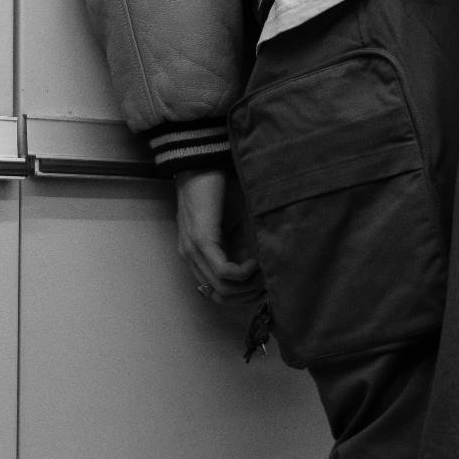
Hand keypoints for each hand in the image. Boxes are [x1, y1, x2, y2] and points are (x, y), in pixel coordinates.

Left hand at [174, 166, 263, 303]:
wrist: (202, 161)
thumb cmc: (220, 188)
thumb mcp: (235, 224)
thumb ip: (243, 245)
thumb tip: (265, 267)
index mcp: (197, 256)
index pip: (218, 293)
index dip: (244, 296)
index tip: (265, 285)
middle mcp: (191, 258)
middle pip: (220, 297)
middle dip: (247, 296)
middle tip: (267, 283)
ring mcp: (193, 250)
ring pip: (222, 289)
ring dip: (248, 286)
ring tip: (263, 272)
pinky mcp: (201, 240)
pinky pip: (224, 272)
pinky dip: (244, 272)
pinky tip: (255, 261)